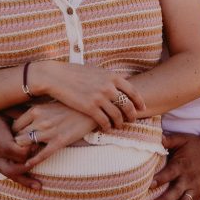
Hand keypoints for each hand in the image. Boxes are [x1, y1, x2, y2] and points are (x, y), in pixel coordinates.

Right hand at [0, 112, 40, 188]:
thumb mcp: (6, 110)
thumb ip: (21, 114)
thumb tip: (39, 115)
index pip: (19, 152)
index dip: (32, 149)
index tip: (40, 142)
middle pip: (16, 166)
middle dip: (30, 164)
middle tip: (42, 157)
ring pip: (11, 174)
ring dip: (26, 180)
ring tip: (39, 186)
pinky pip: (8, 175)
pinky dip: (21, 180)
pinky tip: (33, 185)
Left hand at [12, 102, 98, 168]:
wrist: (91, 109)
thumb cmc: (70, 105)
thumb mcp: (51, 103)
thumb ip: (38, 110)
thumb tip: (25, 114)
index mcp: (36, 109)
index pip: (15, 125)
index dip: (15, 133)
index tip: (18, 137)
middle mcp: (40, 120)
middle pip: (18, 136)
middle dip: (17, 143)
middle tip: (18, 148)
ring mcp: (49, 131)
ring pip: (25, 146)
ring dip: (23, 152)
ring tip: (23, 156)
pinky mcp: (59, 141)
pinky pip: (41, 155)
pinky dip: (32, 161)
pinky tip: (28, 164)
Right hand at [31, 61, 145, 129]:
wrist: (56, 76)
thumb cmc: (75, 72)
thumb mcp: (97, 70)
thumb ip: (109, 77)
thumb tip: (122, 79)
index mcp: (112, 76)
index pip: (133, 91)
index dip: (139, 101)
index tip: (142, 107)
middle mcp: (108, 87)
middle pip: (127, 105)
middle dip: (132, 114)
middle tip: (132, 119)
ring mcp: (99, 98)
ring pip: (117, 116)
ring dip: (120, 123)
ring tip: (118, 126)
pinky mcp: (89, 108)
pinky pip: (104, 121)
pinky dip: (107, 126)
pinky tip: (106, 128)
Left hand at [150, 132, 199, 199]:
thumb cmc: (196, 144)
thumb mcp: (182, 139)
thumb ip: (167, 139)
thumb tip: (152, 136)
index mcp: (181, 165)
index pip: (169, 173)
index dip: (159, 179)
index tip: (148, 185)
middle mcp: (187, 179)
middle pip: (175, 191)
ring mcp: (194, 189)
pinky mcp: (199, 195)